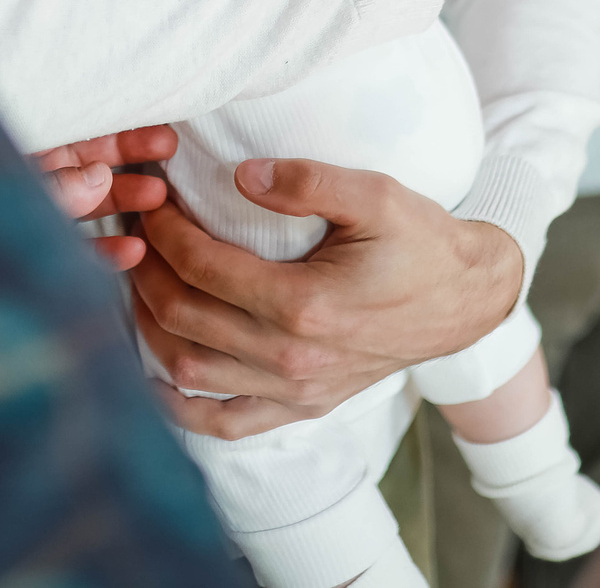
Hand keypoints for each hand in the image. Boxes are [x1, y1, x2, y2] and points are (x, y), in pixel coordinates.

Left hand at [25, 125, 174, 272]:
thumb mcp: (10, 187)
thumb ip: (55, 186)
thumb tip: (101, 176)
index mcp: (23, 149)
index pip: (73, 126)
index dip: (113, 122)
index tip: (149, 120)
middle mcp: (32, 177)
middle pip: (89, 158)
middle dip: (130, 153)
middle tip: (168, 146)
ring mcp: (37, 215)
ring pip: (90, 201)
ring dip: (126, 198)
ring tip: (159, 196)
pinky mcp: (39, 254)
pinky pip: (79, 248)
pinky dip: (107, 251)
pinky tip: (135, 250)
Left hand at [127, 159, 521, 438]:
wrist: (467, 300)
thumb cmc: (422, 242)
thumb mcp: (377, 195)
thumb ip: (308, 182)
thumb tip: (241, 175)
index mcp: (305, 304)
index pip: (202, 268)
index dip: (164, 231)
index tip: (151, 200)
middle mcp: (292, 358)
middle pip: (183, 318)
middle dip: (144, 271)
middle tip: (132, 233)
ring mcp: (296, 391)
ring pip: (189, 371)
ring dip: (149, 327)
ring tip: (137, 282)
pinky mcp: (304, 407)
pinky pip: (224, 423)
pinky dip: (179, 406)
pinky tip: (157, 372)